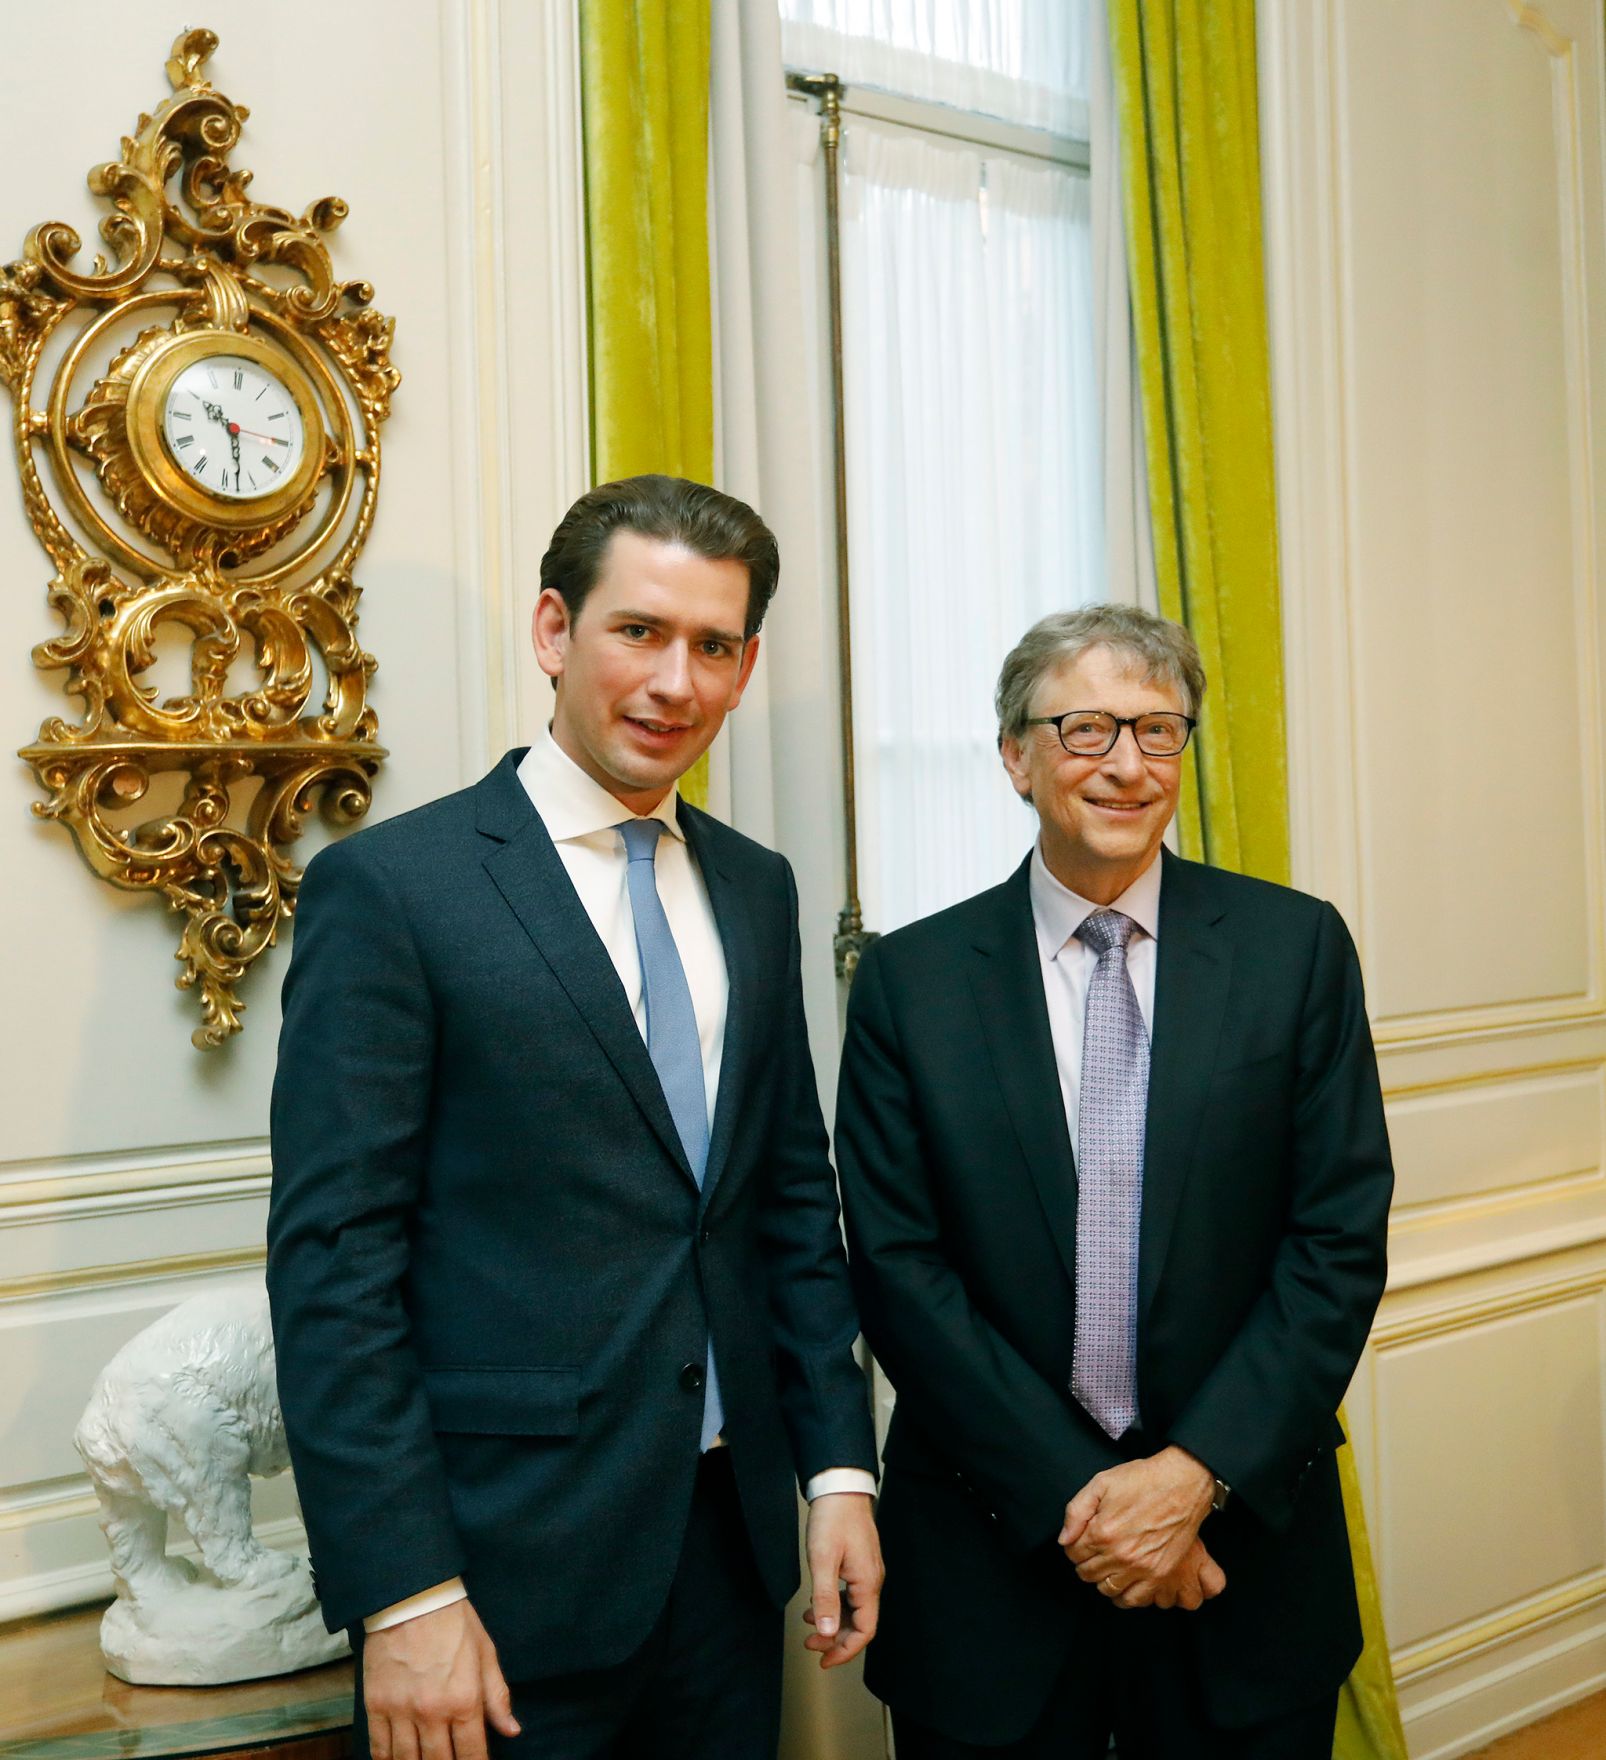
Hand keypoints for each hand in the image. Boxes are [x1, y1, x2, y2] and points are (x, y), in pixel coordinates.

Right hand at [362, 1598, 518, 1759]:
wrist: (412, 1597)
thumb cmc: (454, 1622)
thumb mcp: (485, 1654)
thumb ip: (497, 1697)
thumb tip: (512, 1730)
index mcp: (464, 1700)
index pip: (472, 1755)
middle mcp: (432, 1712)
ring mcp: (401, 1711)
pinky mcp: (376, 1704)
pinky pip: (379, 1748)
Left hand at [802, 1491, 882, 1667]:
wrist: (840, 1486)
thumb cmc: (833, 1518)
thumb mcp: (823, 1560)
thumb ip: (825, 1599)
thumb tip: (827, 1633)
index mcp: (868, 1583)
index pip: (864, 1630)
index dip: (845, 1650)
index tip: (824, 1660)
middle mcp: (872, 1580)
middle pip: (860, 1623)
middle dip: (836, 1639)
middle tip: (811, 1646)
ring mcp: (867, 1571)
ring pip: (855, 1610)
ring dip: (834, 1623)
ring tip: (809, 1627)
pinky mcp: (860, 1562)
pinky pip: (851, 1595)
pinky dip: (835, 1605)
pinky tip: (818, 1603)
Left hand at [1057, 1447, 1219, 1606]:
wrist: (1181, 1485)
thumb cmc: (1142, 1480)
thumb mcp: (1101, 1483)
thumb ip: (1076, 1511)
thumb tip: (1065, 1539)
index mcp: (1101, 1532)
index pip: (1072, 1553)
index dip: (1074, 1545)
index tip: (1083, 1539)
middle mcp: (1119, 1554)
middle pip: (1087, 1573)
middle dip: (1086, 1562)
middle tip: (1096, 1551)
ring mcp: (1140, 1568)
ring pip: (1107, 1589)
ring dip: (1102, 1579)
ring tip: (1108, 1565)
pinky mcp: (1159, 1575)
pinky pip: (1134, 1599)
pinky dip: (1124, 1596)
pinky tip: (1123, 1582)